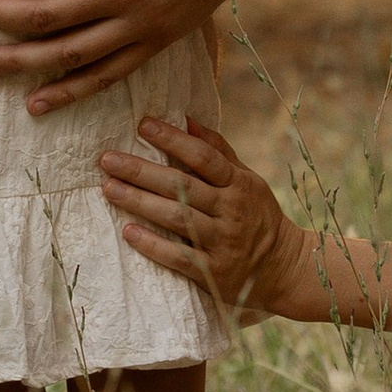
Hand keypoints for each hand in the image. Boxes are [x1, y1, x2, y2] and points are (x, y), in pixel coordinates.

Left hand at [97, 114, 307, 316]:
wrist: (283, 268)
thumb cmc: (256, 215)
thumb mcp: (246, 179)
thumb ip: (217, 150)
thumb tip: (186, 118)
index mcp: (239, 184)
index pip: (204, 157)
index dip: (173, 139)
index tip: (143, 125)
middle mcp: (231, 211)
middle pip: (182, 186)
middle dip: (142, 171)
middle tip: (107, 160)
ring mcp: (223, 243)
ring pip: (177, 219)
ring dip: (140, 203)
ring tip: (110, 189)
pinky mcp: (214, 273)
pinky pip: (179, 257)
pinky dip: (153, 245)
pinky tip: (128, 232)